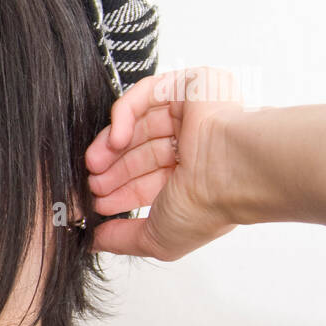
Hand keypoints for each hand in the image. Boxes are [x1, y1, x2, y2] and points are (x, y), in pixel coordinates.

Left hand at [84, 67, 244, 260]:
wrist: (233, 170)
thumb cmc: (207, 206)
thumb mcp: (157, 238)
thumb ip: (122, 240)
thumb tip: (95, 241)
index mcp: (198, 180)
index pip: (151, 180)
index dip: (121, 191)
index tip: (97, 203)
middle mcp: (199, 146)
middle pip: (143, 151)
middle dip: (113, 170)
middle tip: (92, 183)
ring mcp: (196, 114)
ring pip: (142, 123)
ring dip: (111, 145)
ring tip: (94, 164)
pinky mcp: (191, 85)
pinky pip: (147, 93)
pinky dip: (124, 115)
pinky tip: (115, 140)